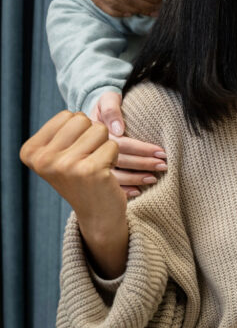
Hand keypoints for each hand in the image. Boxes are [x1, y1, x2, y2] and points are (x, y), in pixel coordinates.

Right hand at [20, 111, 128, 276]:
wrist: (97, 213)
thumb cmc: (81, 176)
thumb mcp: (59, 153)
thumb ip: (61, 131)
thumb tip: (76, 114)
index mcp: (31, 152)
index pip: (67, 115)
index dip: (80, 129)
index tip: (74, 151)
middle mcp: (44, 159)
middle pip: (82, 119)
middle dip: (93, 135)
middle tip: (87, 158)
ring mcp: (65, 166)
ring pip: (100, 130)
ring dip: (104, 146)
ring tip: (95, 165)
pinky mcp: (90, 171)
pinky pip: (113, 145)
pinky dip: (113, 157)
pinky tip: (104, 174)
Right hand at [90, 91, 167, 196]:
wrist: (92, 116)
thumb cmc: (106, 105)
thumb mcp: (107, 99)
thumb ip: (112, 109)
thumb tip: (118, 130)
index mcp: (93, 134)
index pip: (120, 144)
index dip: (142, 149)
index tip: (161, 152)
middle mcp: (89, 150)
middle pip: (119, 161)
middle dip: (143, 164)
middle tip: (163, 165)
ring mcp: (90, 163)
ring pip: (114, 175)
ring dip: (135, 179)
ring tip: (154, 178)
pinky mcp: (93, 172)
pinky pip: (108, 184)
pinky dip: (123, 190)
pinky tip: (137, 192)